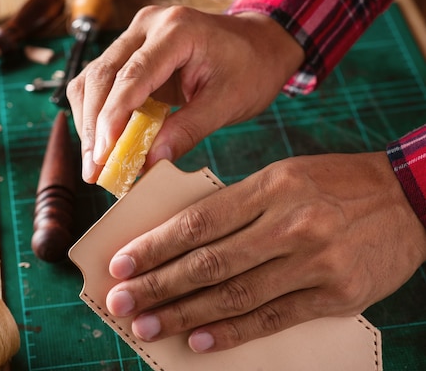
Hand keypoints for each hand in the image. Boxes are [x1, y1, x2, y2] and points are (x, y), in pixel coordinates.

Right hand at [66, 6, 303, 182]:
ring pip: (92, 80)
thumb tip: (150, 162)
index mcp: (177, 29)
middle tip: (94, 170)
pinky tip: (104, 144)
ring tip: (96, 164)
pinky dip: (97, 115)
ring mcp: (134, 36)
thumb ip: (188, 130)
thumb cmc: (250, 68)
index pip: (132, 75)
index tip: (104, 155)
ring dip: (90, 123)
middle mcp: (147, 26)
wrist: (259, 45)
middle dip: (94, 127)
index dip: (112, 117)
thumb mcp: (227, 103)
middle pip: (101, 76)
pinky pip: (100, 83)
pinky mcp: (129, 52)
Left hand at [105, 152, 425, 351]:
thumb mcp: (282, 177)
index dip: (155, 246)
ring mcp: (315, 261)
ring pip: (236, 295)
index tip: (121, 263)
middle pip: (209, 262)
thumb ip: (236, 206)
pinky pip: (274, 318)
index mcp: (271, 186)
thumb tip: (180, 239)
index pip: (198, 222)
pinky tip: (201, 341)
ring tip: (149, 325)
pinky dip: (234, 332)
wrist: (407, 197)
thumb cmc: (332, 184)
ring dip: (186, 314)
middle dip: (158, 285)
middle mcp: (290, 223)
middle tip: (121, 301)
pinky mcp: (337, 294)